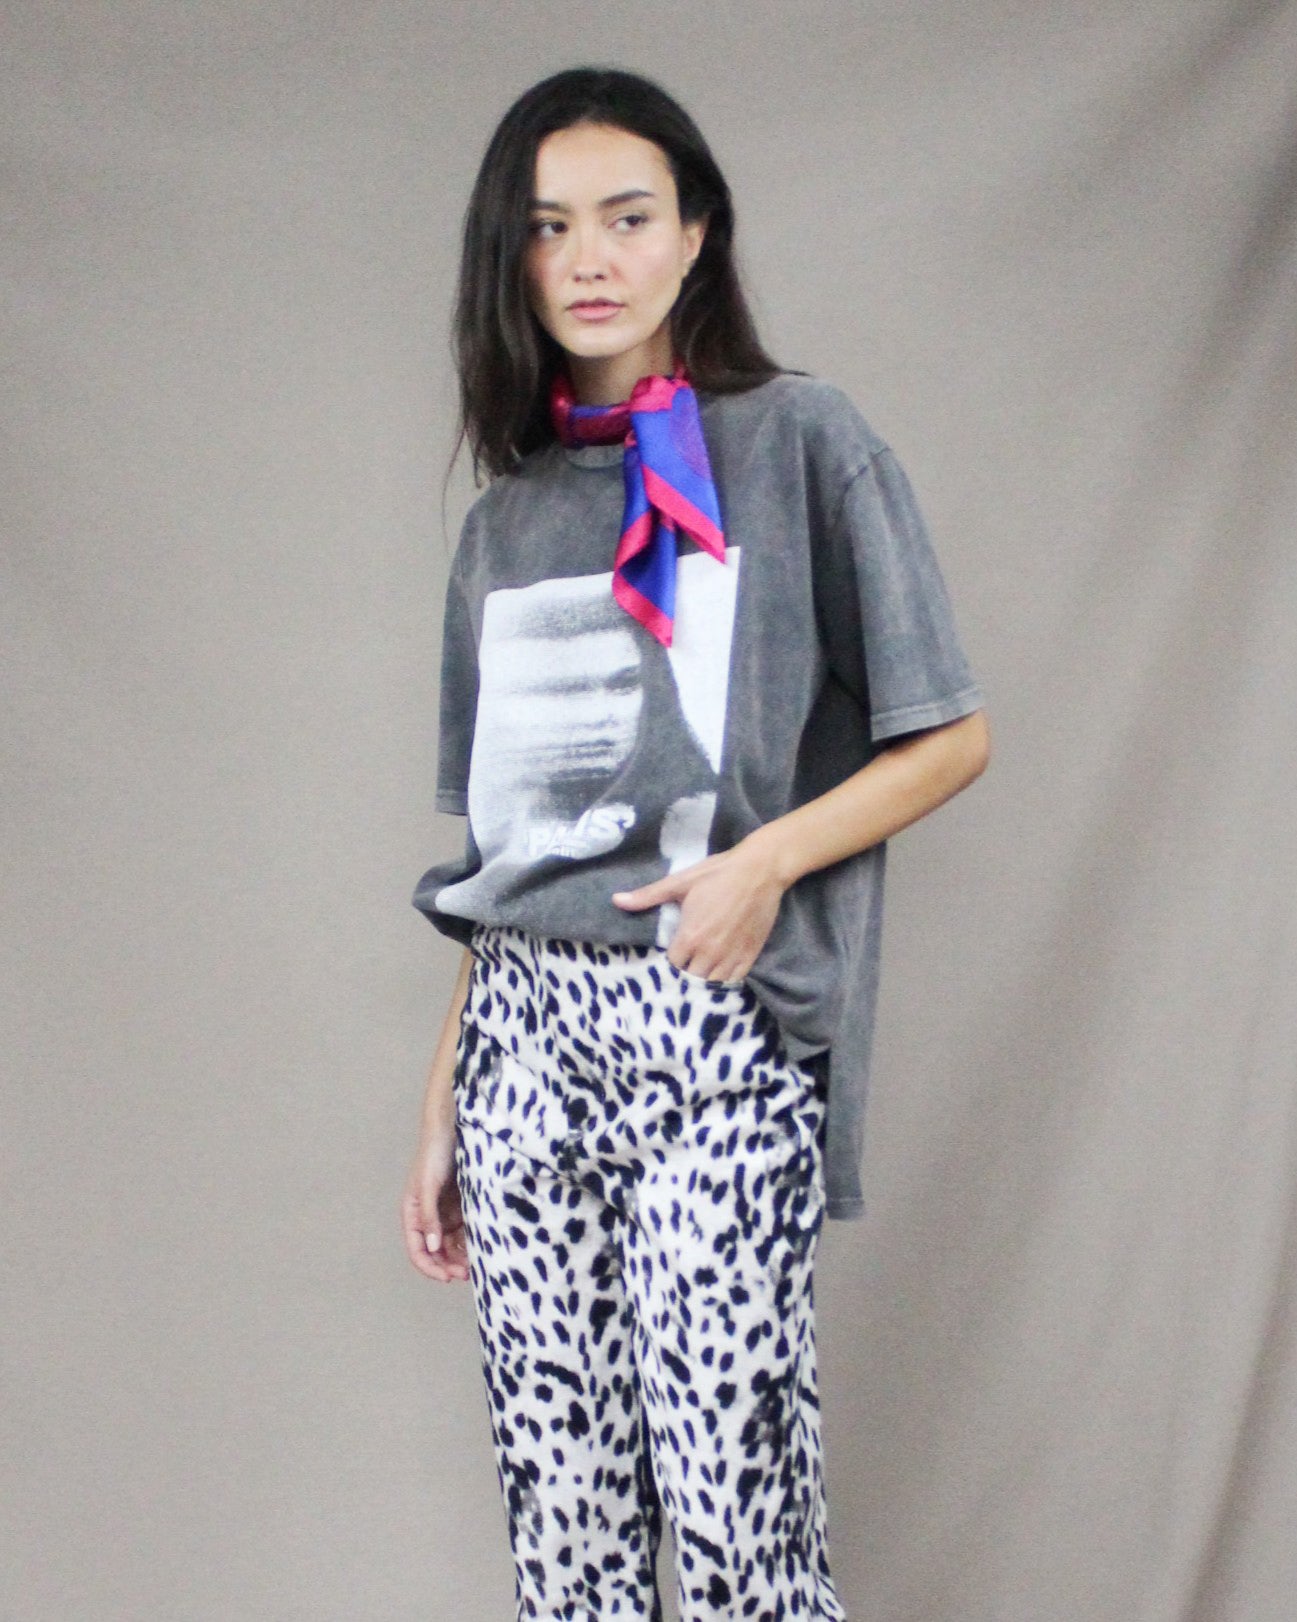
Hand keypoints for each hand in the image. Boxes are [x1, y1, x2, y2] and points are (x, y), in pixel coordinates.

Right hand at [400, 1127, 468, 1282]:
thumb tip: (431, 1246)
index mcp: (412, 1213)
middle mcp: (427, 1217)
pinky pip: (464, 1231)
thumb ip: (428, 1216)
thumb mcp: (429, 1185)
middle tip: (466, 1274)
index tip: (447, 1277)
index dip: (430, 1267)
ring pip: (450, 1245)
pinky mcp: (460, 1207)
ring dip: (459, 1257)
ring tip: (476, 1264)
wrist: (453, 1129)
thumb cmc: (434, 1155)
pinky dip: (469, 1242)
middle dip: (447, 1265)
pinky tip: (481, 1248)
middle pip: (435, 1251)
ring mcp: (444, 1213)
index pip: (417, 1249)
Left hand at [611, 835, 787, 981]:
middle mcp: (709, 952)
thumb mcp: (680, 881)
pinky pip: (734, 980)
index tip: (669, 958)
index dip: (668, 963)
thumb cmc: (718, 873)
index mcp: (690, 936)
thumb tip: (617, 900)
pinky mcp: (750, 955)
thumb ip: (648, 895)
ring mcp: (731, 956)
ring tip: (698, 974)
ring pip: (712, 984)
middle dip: (684, 975)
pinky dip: (725, 981)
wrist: (761, 870)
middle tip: (682, 968)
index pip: (671, 965)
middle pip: (690, 979)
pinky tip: (719, 975)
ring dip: (703, 981)